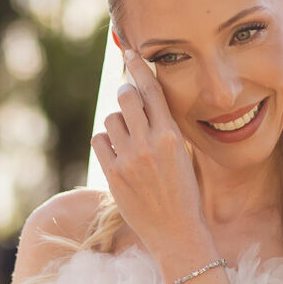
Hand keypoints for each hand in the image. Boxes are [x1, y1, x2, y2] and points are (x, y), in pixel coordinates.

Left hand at [90, 47, 212, 274]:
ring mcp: (129, 159)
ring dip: (116, 124)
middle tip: (126, 98)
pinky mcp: (113, 174)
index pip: (152, 91)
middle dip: (125, 94)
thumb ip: (163, 127)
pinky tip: (116, 154)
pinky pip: (100, 141)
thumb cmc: (183, 191)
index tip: (131, 51)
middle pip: (126, 97)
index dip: (139, 68)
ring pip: (111, 120)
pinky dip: (105, 143)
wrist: (177, 232)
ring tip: (127, 140)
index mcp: (171, 135)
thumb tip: (142, 97)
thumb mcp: (181, 154)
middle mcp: (150, 143)